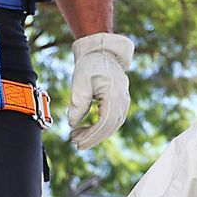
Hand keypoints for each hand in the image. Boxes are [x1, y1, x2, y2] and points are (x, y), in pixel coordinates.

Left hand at [68, 33, 133, 149]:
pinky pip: (112, 121)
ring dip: (96, 134)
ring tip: (78, 136)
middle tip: (75, 143)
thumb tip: (72, 124)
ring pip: (112, 126)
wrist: (102, 53)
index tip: (77, 142)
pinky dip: (100, 128)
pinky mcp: (120, 103)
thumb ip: (78, 103)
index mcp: (114, 94)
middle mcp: (123, 100)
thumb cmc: (91, 64)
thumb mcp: (80, 81)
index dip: (91, 135)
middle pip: (110, 127)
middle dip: (92, 138)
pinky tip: (87, 129)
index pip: (105, 122)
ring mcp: (124, 102)